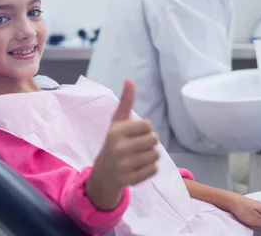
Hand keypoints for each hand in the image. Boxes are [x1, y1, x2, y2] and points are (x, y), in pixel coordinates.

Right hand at [86, 80, 159, 209]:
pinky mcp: (130, 180)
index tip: (134, 133)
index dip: (144, 129)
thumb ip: (125, 101)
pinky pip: (154, 170)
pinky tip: (138, 167)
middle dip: (149, 142)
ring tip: (138, 156)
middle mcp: (119, 148)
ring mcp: (124, 165)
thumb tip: (130, 80)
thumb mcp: (117, 122)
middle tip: (137, 146)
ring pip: (156, 155)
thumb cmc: (114, 142)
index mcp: (116, 132)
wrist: (104, 172)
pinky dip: (150, 168)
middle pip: (154, 140)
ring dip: (150, 155)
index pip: (148, 125)